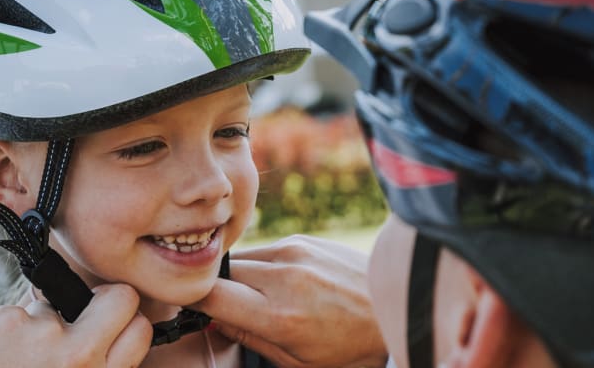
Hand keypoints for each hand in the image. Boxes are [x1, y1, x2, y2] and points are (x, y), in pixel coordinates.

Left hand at [0, 284, 151, 367]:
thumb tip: (105, 344)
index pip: (141, 328)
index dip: (127, 326)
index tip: (112, 330)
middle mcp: (75, 355)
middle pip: (118, 297)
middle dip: (105, 302)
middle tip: (81, 320)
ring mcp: (37, 332)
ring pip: (52, 308)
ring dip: (38, 328)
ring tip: (14, 366)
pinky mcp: (1, 320)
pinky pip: (14, 315)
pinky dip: (4, 334)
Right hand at [190, 235, 387, 367]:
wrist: (398, 310)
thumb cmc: (351, 347)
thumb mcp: (298, 362)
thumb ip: (249, 337)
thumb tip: (212, 319)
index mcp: (280, 316)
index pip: (211, 296)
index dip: (195, 303)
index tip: (195, 310)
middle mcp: (284, 277)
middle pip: (221, 273)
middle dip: (219, 290)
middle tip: (231, 309)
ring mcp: (295, 251)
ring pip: (241, 258)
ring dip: (241, 277)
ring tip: (262, 299)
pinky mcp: (304, 238)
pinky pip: (265, 250)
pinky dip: (264, 266)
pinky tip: (284, 284)